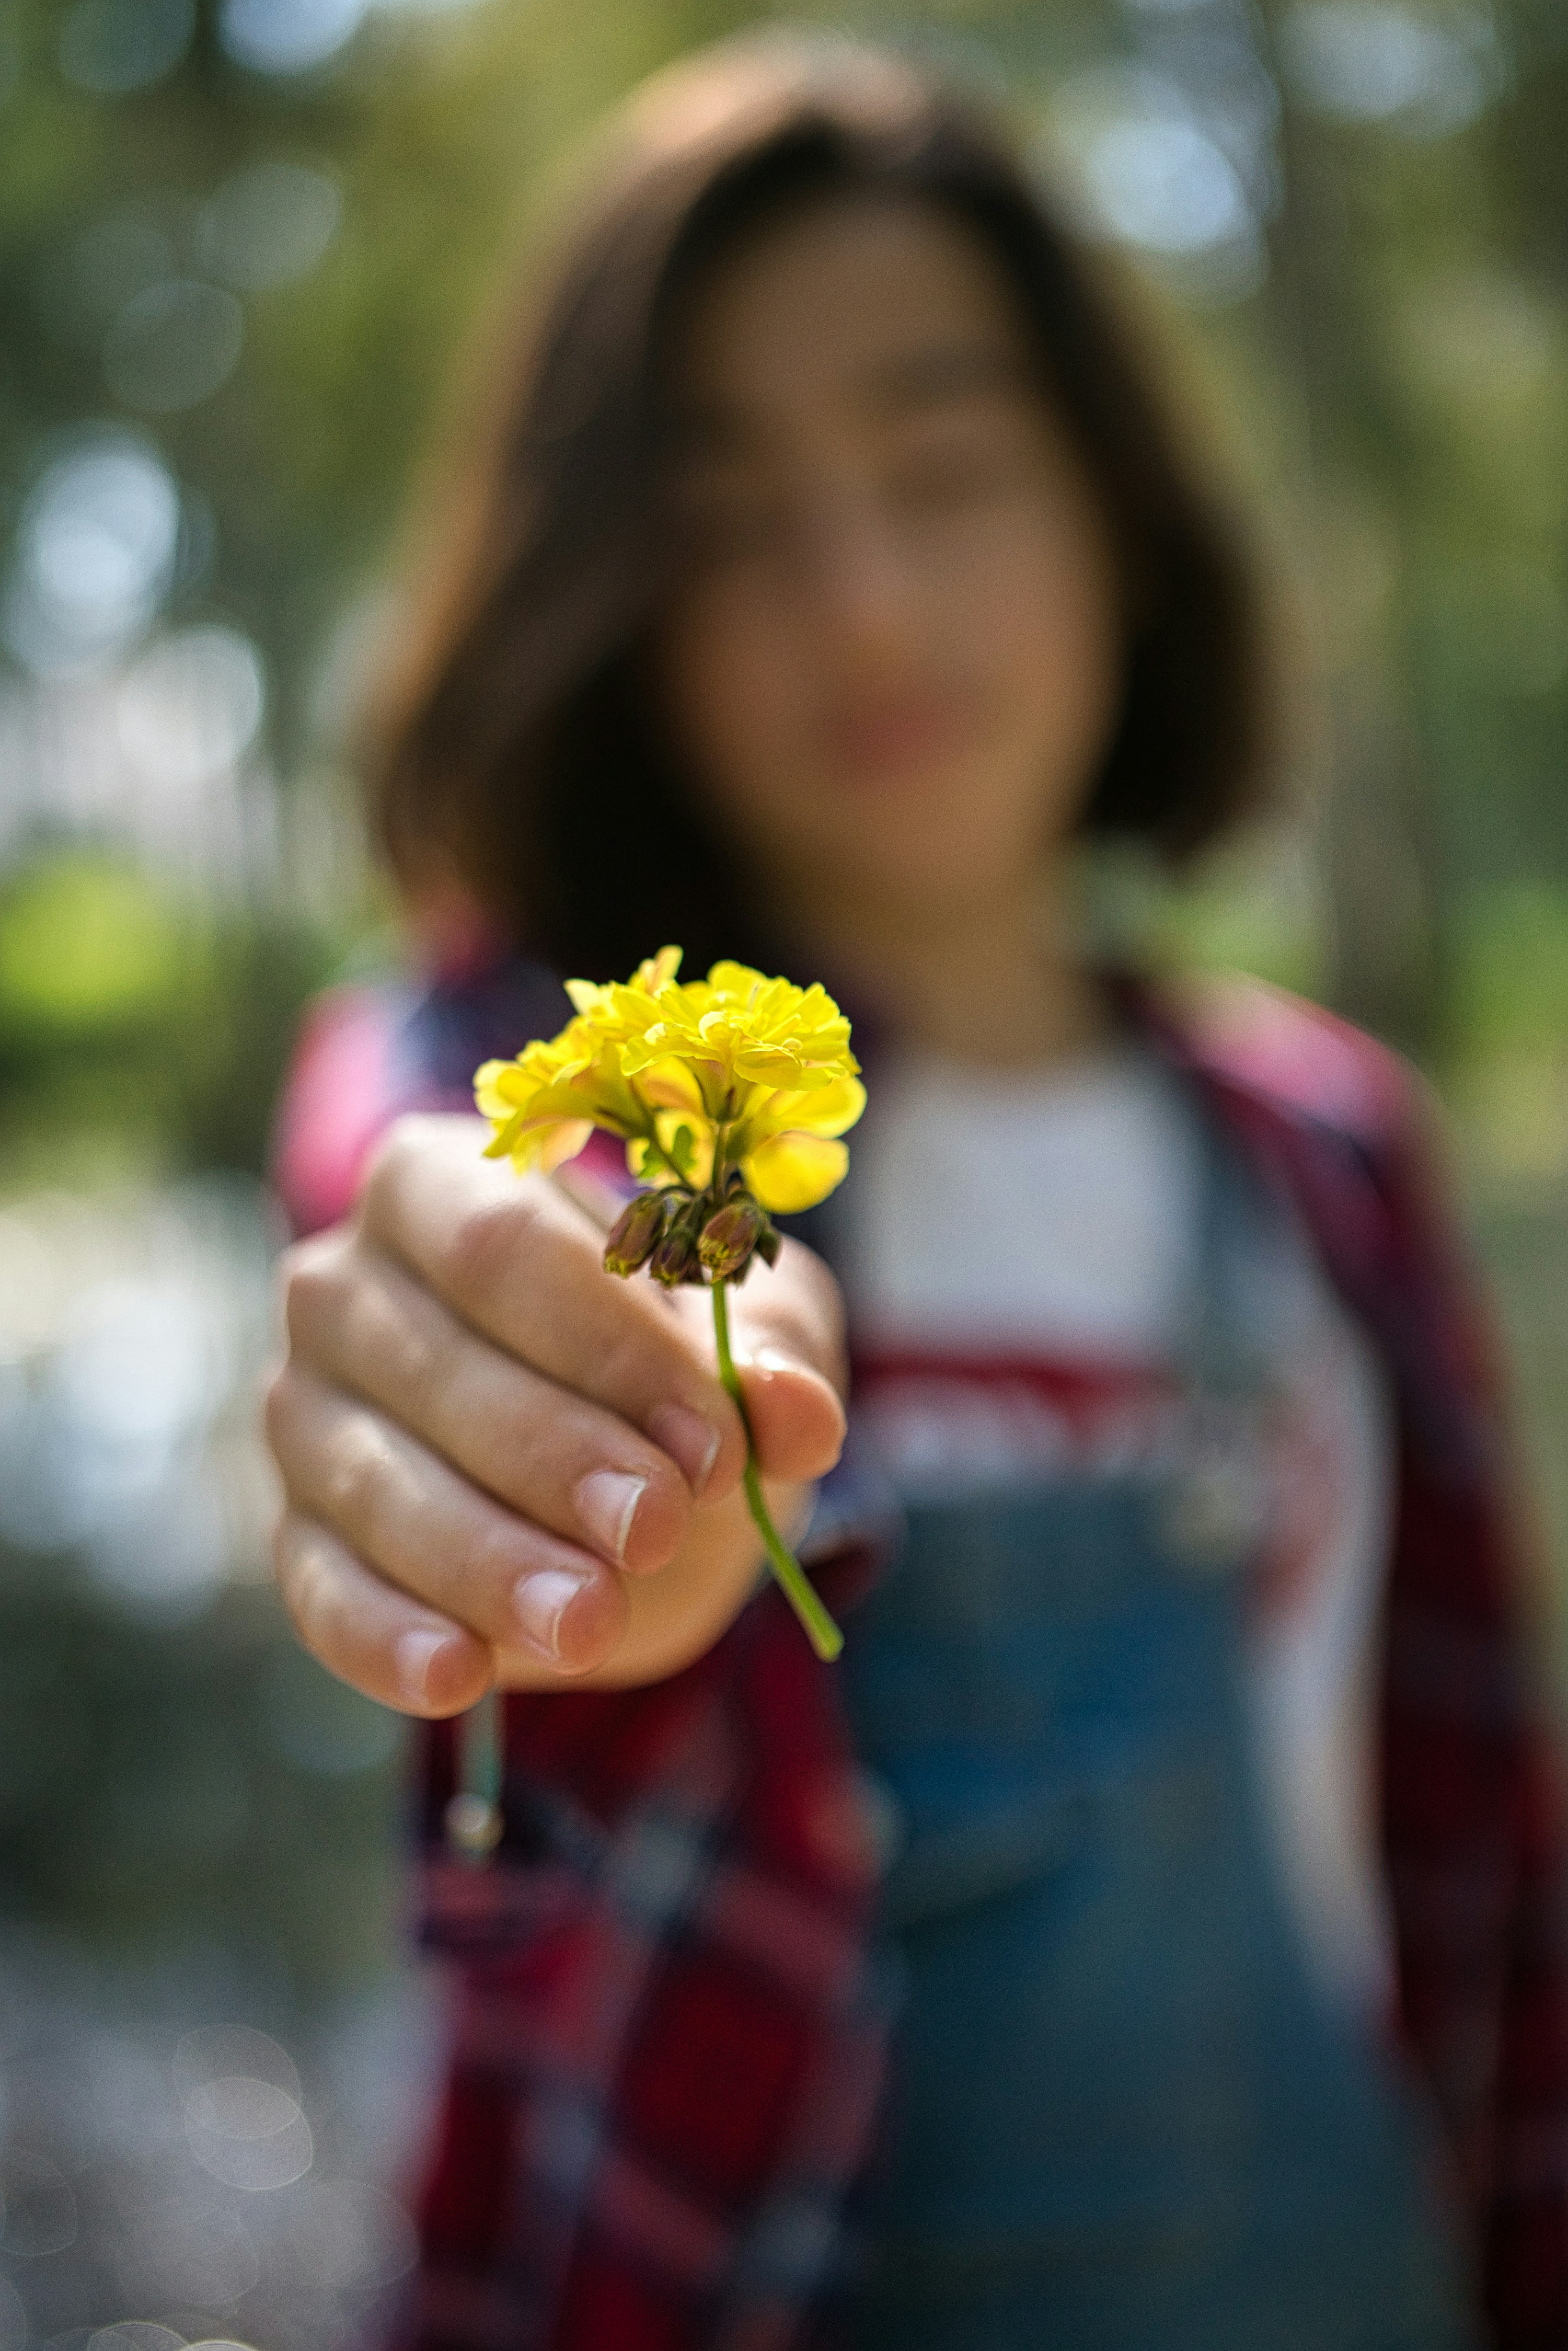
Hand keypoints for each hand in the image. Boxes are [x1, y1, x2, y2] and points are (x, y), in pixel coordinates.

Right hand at [264, 1115, 846, 1714]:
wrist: (615, 1455)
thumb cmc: (671, 1357)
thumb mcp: (749, 1332)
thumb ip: (775, 1357)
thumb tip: (798, 1414)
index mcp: (438, 1183)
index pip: (505, 1246)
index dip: (609, 1347)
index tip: (710, 1441)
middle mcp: (342, 1283)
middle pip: (441, 1366)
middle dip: (557, 1457)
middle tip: (655, 1527)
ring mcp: (303, 1412)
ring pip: (379, 1488)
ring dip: (488, 1560)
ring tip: (589, 1621)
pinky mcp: (295, 1533)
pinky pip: (323, 1590)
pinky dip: (387, 1639)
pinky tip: (458, 1677)